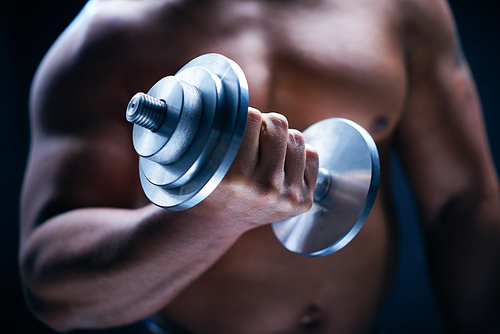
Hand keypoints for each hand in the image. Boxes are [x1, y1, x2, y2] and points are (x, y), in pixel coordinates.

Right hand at [196, 107, 318, 229]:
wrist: (222, 220)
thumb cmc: (212, 181)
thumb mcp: (206, 156)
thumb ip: (222, 129)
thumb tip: (238, 98)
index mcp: (235, 175)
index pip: (252, 117)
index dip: (245, 116)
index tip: (239, 127)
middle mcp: (264, 187)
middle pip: (279, 123)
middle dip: (265, 124)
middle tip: (254, 137)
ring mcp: (287, 196)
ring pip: (297, 137)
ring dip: (281, 139)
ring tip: (265, 153)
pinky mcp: (303, 201)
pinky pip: (312, 154)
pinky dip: (297, 154)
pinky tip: (280, 165)